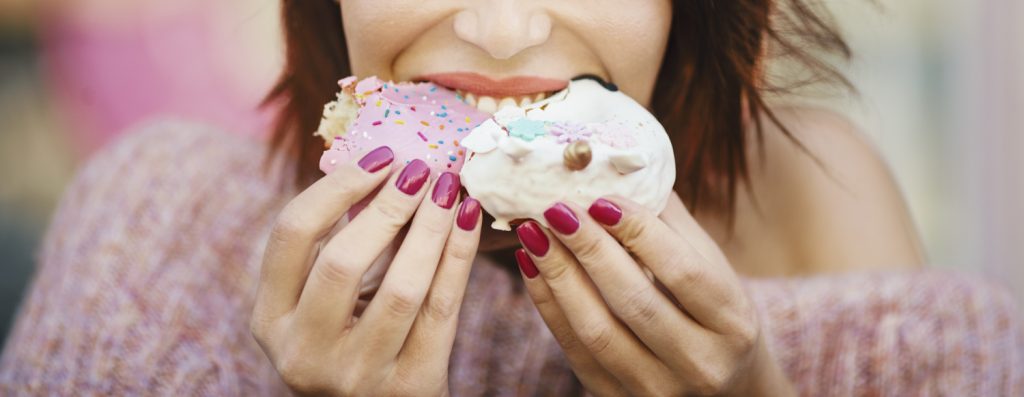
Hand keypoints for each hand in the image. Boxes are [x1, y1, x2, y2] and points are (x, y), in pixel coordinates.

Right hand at [250, 146, 482, 395]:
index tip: (380, 158)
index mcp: (271, 319)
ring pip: (401, 287)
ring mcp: (356, 375)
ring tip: (449, 190)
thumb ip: (341, 246)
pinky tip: (469, 220)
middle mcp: (302, 352)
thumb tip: (387, 165)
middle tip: (421, 170)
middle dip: (388, 207)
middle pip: (342, 261)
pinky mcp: (408, 386)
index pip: (292, 234)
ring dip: (431, 227)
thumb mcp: (326, 303)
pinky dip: (459, 256)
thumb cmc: (354, 340)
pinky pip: (442, 309)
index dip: (336, 187)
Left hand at [514, 194, 793, 395]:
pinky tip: (533, 267)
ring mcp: (659, 389)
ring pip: (598, 331)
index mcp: (733, 322)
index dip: (638, 231)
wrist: (724, 389)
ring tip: (533, 232)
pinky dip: (548, 306)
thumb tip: (621, 169)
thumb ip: (672, 224)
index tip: (600, 197)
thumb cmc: (713, 314)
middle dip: (589, 249)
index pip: (682, 272)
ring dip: (559, 276)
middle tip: (554, 208)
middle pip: (635, 301)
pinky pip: (575, 352)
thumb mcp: (713, 269)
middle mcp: (702, 363)